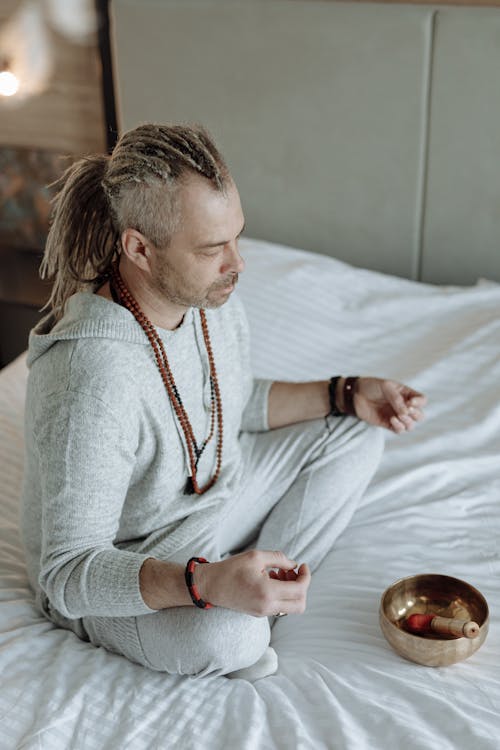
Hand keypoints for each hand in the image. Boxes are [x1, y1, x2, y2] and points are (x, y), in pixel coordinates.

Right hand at [196, 549, 310, 616]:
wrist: (211, 586)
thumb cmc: (232, 569)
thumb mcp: (256, 556)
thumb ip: (279, 558)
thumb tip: (294, 565)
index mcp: (268, 592)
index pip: (300, 590)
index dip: (306, 576)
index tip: (302, 565)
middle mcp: (267, 607)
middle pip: (300, 604)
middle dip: (302, 586)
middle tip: (292, 571)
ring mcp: (263, 613)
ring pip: (291, 607)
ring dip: (292, 590)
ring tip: (279, 573)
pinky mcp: (259, 613)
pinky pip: (280, 607)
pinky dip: (282, 594)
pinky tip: (271, 580)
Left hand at [351, 377, 426, 433]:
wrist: (355, 395)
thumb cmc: (371, 386)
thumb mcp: (386, 387)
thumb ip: (397, 399)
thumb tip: (406, 413)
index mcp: (406, 394)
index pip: (422, 400)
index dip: (419, 402)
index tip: (411, 402)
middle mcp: (404, 406)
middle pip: (419, 415)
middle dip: (415, 414)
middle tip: (406, 410)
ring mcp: (397, 416)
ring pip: (411, 425)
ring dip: (407, 422)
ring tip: (398, 415)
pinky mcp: (388, 424)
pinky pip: (400, 430)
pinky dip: (399, 427)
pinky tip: (392, 420)